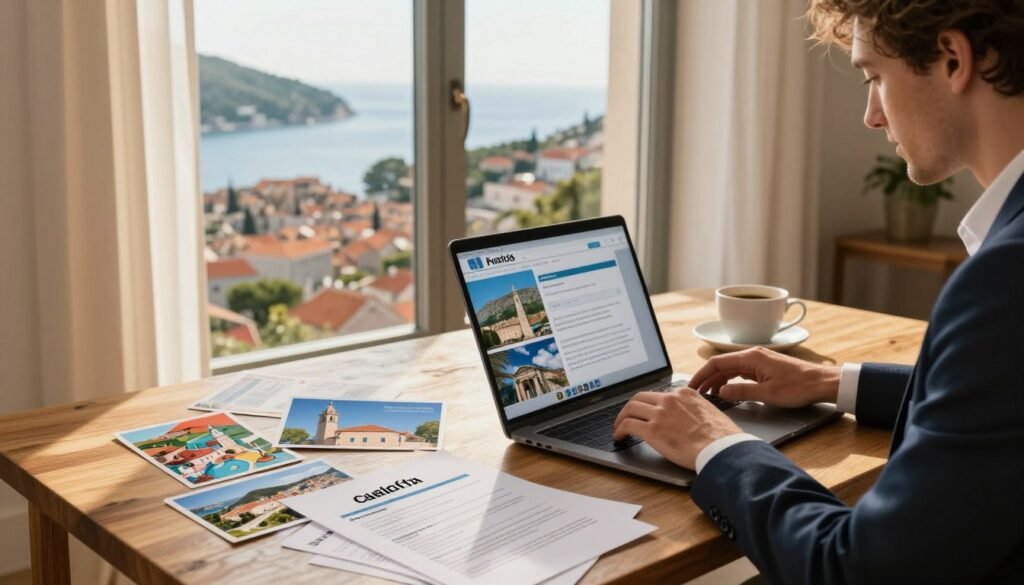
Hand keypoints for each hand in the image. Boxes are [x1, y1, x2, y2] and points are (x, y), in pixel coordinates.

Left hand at [612, 387, 741, 469]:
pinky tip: (619, 436)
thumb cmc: (721, 437)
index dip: (648, 403)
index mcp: (685, 393)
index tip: (645, 410)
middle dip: (631, 407)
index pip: (659, 394)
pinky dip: (619, 429)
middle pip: (640, 397)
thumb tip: (687, 419)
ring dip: (621, 418)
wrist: (721, 448)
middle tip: (626, 416)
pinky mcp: (652, 430)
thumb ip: (693, 410)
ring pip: (630, 408)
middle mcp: (670, 399)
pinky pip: (628, 425)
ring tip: (619, 427)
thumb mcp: (709, 412)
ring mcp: (659, 413)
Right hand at [689, 347, 841, 407]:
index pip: (717, 363)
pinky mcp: (765, 368)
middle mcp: (753, 355)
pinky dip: (731, 381)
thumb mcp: (768, 394)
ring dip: (718, 380)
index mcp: (751, 357)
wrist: (823, 383)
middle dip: (707, 378)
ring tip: (709, 394)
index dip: (702, 375)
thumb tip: (721, 392)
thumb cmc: (799, 387)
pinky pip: (741, 372)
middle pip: (722, 365)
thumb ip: (741, 392)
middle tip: (696, 393)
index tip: (692, 386)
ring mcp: (759, 361)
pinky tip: (728, 391)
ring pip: (731, 369)